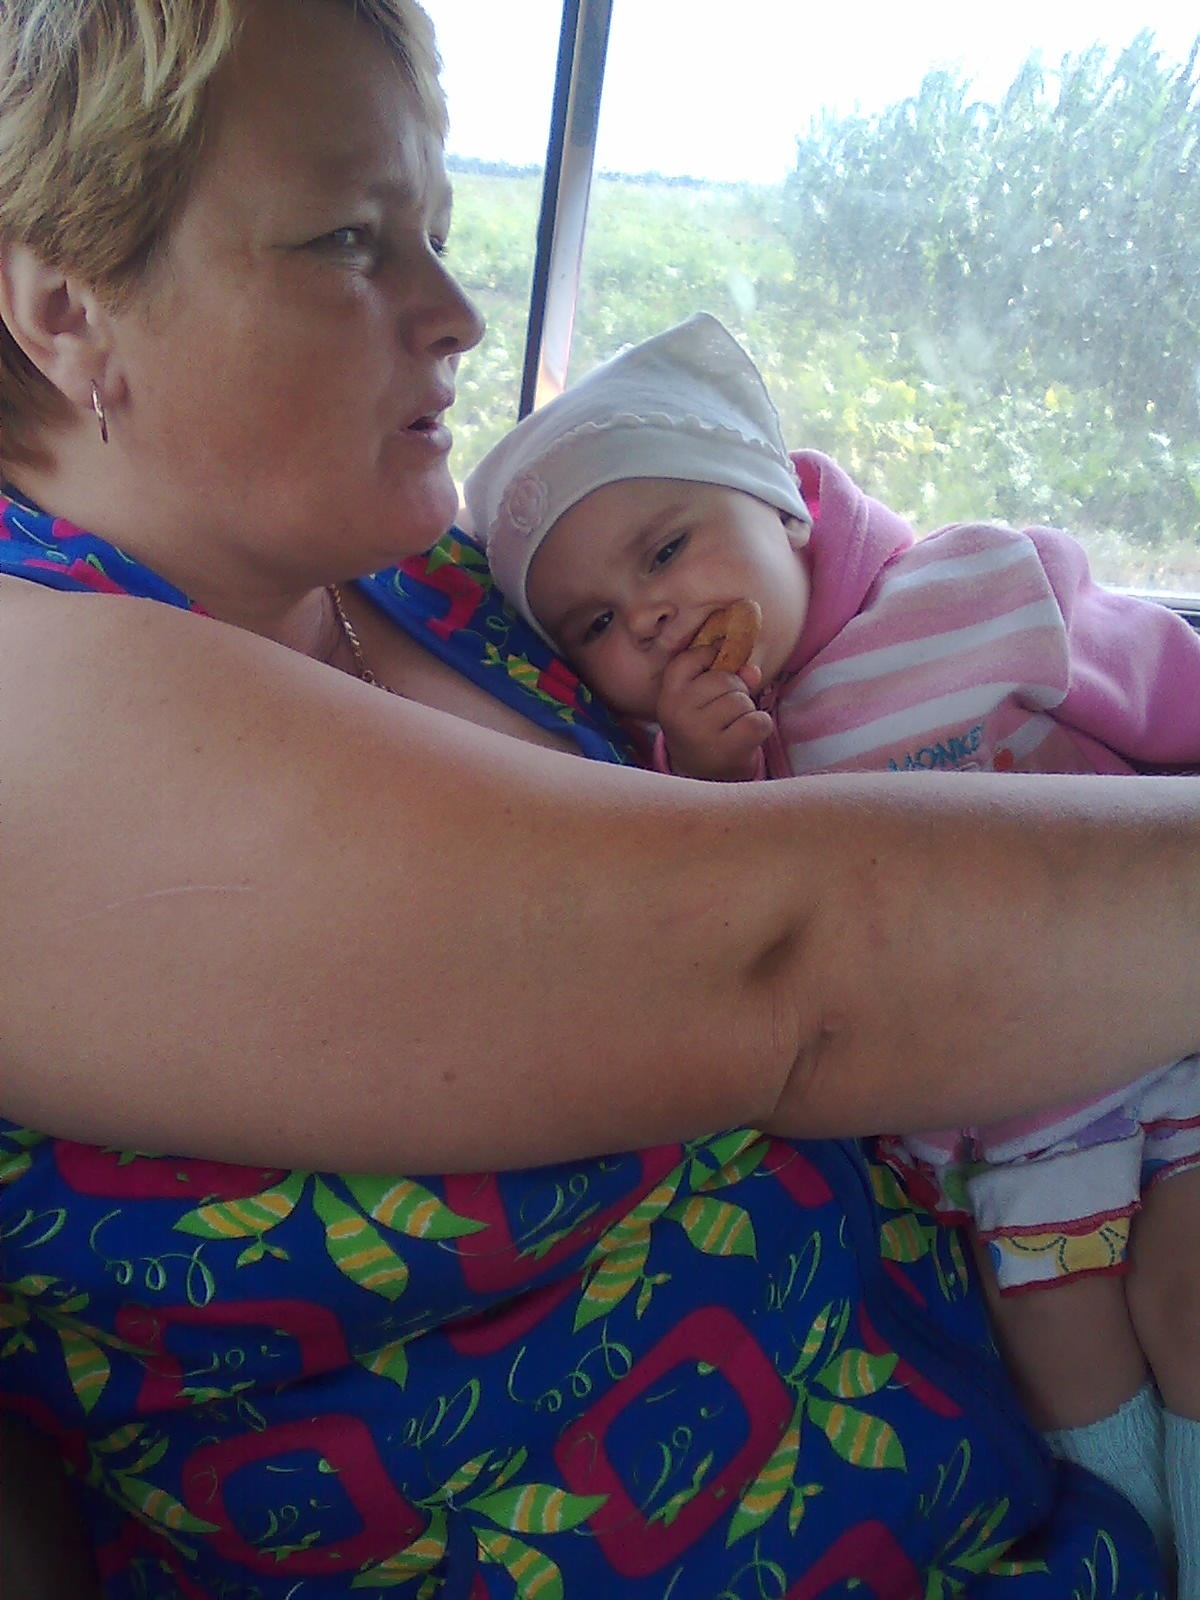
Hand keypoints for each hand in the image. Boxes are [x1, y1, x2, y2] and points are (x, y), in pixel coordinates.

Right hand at [656, 644, 772, 779]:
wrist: (700, 776)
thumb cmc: (703, 729)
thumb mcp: (700, 700)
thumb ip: (723, 675)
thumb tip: (753, 670)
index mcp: (668, 697)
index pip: (690, 658)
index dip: (710, 655)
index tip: (718, 661)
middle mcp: (679, 714)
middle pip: (724, 679)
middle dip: (735, 690)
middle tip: (726, 711)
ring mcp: (701, 733)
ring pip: (742, 701)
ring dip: (747, 710)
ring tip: (734, 726)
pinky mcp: (727, 750)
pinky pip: (758, 721)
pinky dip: (761, 725)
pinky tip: (748, 736)